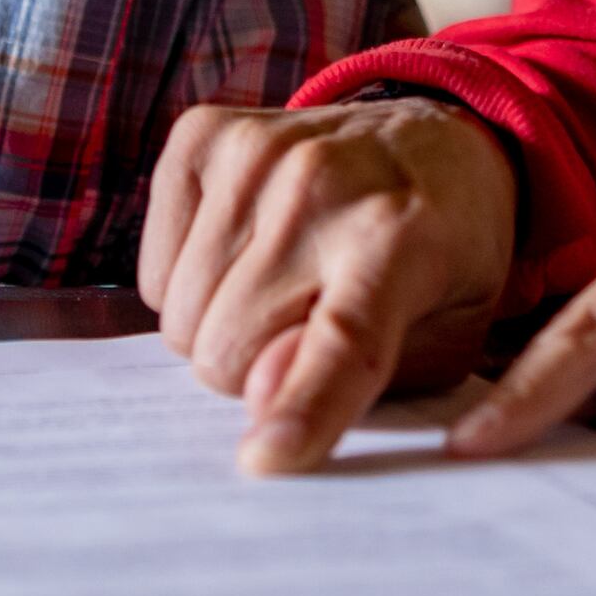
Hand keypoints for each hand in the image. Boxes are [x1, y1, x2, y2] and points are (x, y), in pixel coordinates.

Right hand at [143, 97, 520, 475]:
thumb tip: (259, 394)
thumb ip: (364, 380)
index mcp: (403, 240)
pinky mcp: (202, 135)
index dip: (302, 406)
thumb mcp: (443, 337)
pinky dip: (188, 282)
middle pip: (228, 349)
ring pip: (181, 315)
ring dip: (222, 327)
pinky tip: (245, 250)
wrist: (430, 137)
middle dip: (253, 370)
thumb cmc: (441, 255)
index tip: (265, 459)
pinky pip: (152, 273)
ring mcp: (254, 151)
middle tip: (303, 331)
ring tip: (282, 285)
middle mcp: (322, 185)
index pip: (344, 339)